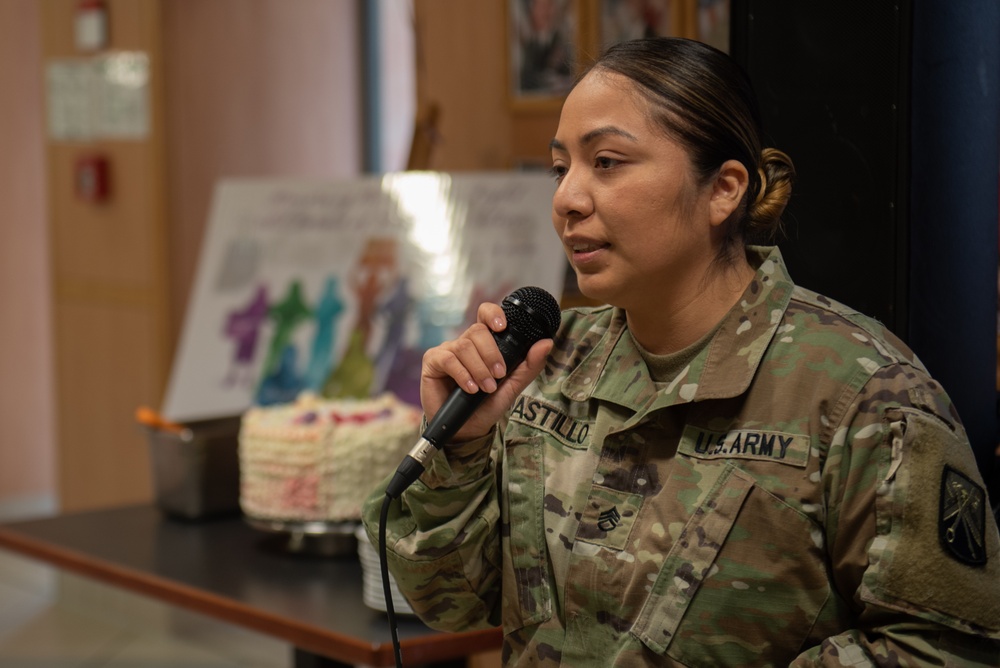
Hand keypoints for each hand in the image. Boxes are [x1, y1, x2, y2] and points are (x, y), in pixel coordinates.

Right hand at [420, 301, 553, 441]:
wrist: (467, 429)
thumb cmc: (487, 405)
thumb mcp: (512, 386)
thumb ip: (529, 365)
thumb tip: (547, 342)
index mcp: (483, 343)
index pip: (485, 315)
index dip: (493, 314)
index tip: (502, 326)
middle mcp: (465, 343)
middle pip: (477, 331)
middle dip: (491, 354)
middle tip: (498, 376)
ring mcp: (447, 351)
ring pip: (464, 346)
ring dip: (479, 368)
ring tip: (485, 388)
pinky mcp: (432, 362)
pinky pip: (448, 359)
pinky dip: (463, 374)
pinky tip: (470, 388)